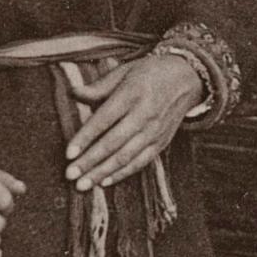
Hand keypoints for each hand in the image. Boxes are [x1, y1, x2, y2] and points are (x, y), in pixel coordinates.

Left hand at [63, 52, 202, 191]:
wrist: (187, 78)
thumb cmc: (149, 73)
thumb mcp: (125, 71)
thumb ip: (99, 86)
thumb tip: (72, 92)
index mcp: (132, 93)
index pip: (104, 119)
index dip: (86, 137)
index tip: (68, 153)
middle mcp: (145, 114)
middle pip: (113, 142)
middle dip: (90, 161)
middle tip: (70, 174)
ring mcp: (155, 131)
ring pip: (125, 156)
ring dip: (102, 172)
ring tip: (83, 185)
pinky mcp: (161, 142)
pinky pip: (140, 162)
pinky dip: (122, 173)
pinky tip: (105, 182)